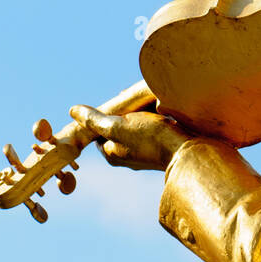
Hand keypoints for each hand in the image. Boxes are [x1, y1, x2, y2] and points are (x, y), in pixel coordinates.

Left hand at [70, 105, 192, 171]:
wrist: (188, 152)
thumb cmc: (150, 139)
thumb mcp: (117, 125)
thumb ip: (94, 119)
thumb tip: (73, 111)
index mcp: (111, 154)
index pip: (100, 129)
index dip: (107, 114)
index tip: (119, 104)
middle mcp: (126, 157)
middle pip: (119, 128)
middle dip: (126, 114)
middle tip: (136, 104)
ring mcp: (145, 154)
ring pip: (137, 128)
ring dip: (142, 116)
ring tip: (151, 106)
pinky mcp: (162, 150)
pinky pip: (153, 132)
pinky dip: (155, 121)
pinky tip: (163, 113)